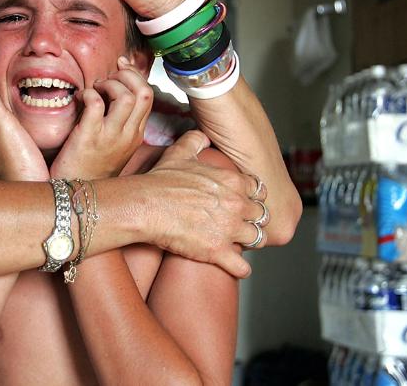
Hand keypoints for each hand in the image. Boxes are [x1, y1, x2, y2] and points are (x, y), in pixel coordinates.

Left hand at [50, 57, 153, 178]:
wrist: (76, 202)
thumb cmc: (89, 170)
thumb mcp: (113, 146)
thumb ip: (117, 121)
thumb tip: (110, 90)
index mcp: (135, 135)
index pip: (147, 96)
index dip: (134, 76)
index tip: (120, 68)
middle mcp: (128, 135)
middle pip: (143, 92)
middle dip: (126, 76)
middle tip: (107, 79)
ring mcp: (110, 137)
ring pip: (126, 96)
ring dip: (108, 84)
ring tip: (95, 89)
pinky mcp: (89, 138)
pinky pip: (96, 103)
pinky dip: (88, 93)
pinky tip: (80, 99)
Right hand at [140, 131, 267, 278]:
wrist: (144, 206)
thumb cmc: (159, 181)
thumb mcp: (179, 153)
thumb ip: (195, 141)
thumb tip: (203, 137)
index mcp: (233, 181)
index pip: (259, 191)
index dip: (251, 198)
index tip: (242, 204)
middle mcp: (237, 204)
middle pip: (262, 216)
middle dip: (253, 221)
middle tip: (240, 226)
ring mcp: (229, 229)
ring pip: (258, 240)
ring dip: (248, 243)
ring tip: (237, 245)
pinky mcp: (217, 251)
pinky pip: (242, 267)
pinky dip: (239, 269)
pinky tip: (231, 265)